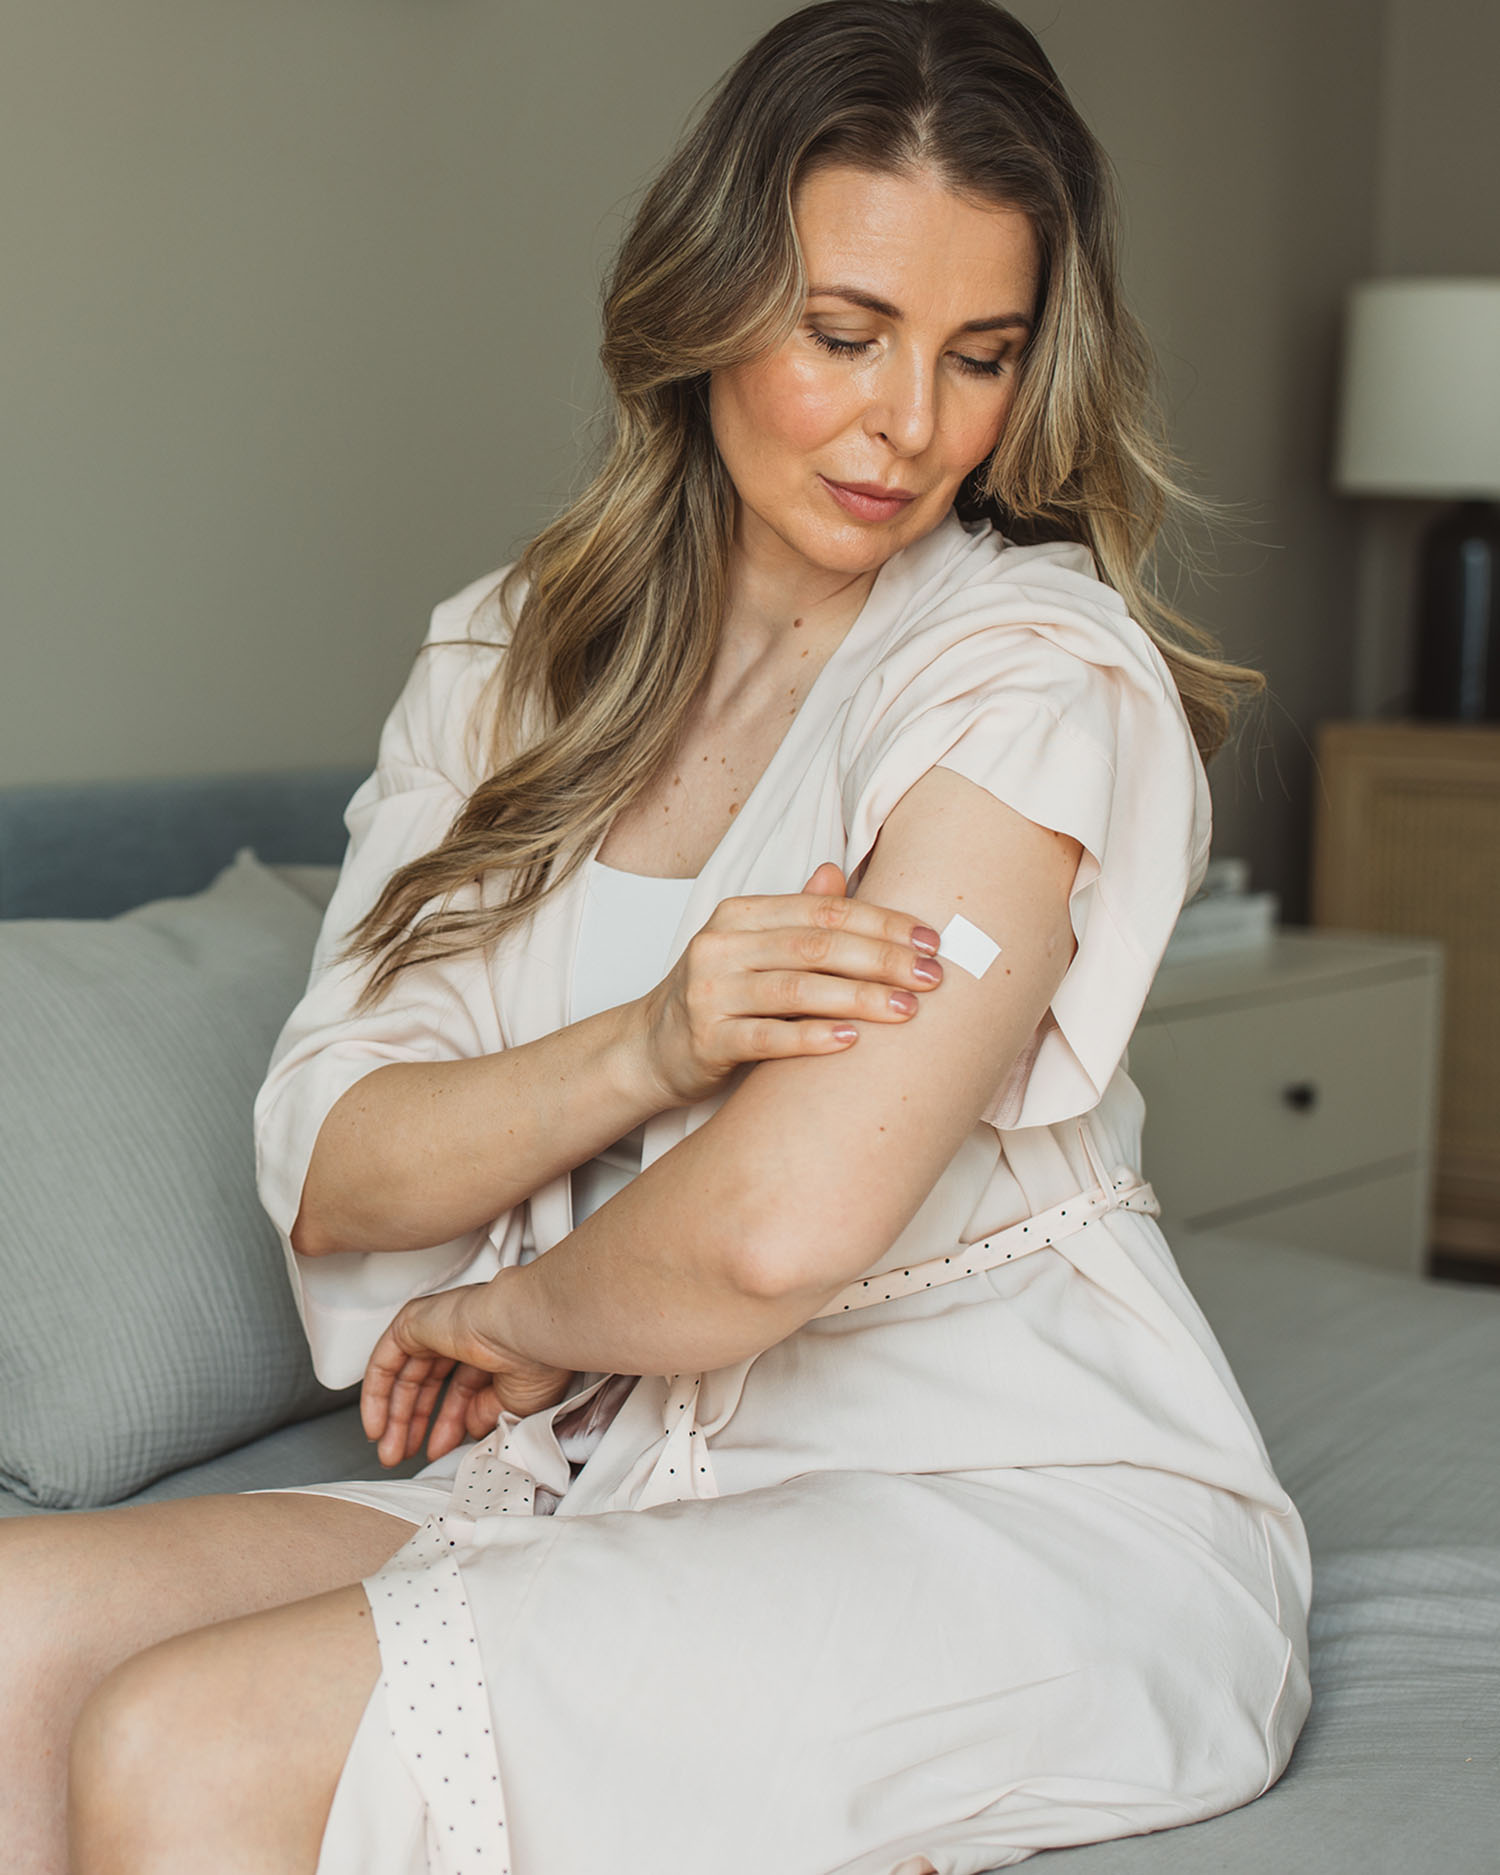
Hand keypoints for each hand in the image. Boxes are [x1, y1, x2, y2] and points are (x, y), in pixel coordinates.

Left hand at [361, 1283, 573, 1467]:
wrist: (523, 1331)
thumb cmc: (535, 1358)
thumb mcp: (514, 1405)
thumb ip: (486, 1417)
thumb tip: (469, 1428)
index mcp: (491, 1348)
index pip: (460, 1390)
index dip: (447, 1426)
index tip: (439, 1452)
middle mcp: (463, 1335)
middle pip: (428, 1386)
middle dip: (415, 1425)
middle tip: (403, 1456)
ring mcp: (437, 1326)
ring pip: (405, 1377)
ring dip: (395, 1418)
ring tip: (389, 1451)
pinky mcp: (413, 1322)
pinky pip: (384, 1363)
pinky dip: (376, 1396)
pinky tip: (376, 1427)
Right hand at [635, 861, 943, 1107]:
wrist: (652, 1047)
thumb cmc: (720, 995)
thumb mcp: (753, 947)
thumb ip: (797, 915)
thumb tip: (838, 871)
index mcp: (740, 915)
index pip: (823, 910)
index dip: (882, 921)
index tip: (930, 940)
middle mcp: (721, 945)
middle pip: (816, 945)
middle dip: (881, 958)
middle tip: (932, 977)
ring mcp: (710, 992)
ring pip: (794, 989)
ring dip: (858, 998)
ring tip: (907, 1010)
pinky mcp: (705, 1039)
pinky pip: (766, 1037)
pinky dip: (811, 1037)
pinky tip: (851, 1041)